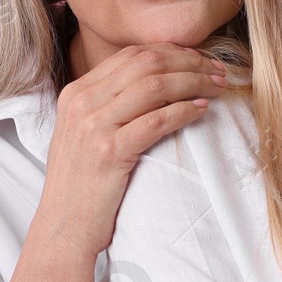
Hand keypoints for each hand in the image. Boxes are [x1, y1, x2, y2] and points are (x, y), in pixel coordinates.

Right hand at [3, 43, 226, 281]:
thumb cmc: (82, 186)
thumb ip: (109, 106)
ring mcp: (93, 125)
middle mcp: (81, 102)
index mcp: (75, 93)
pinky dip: (184, 111)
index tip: (200, 59)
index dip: (172, 52)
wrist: (63, 229)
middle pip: (146, 63)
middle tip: (217, 70)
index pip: (131, 55)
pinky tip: (202, 111)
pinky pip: (156, 120)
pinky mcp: (109, 151)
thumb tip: (157, 83)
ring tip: (217, 87)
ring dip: (193, 82)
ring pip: (154, 85)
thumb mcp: (85, 135)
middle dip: (188, 62)